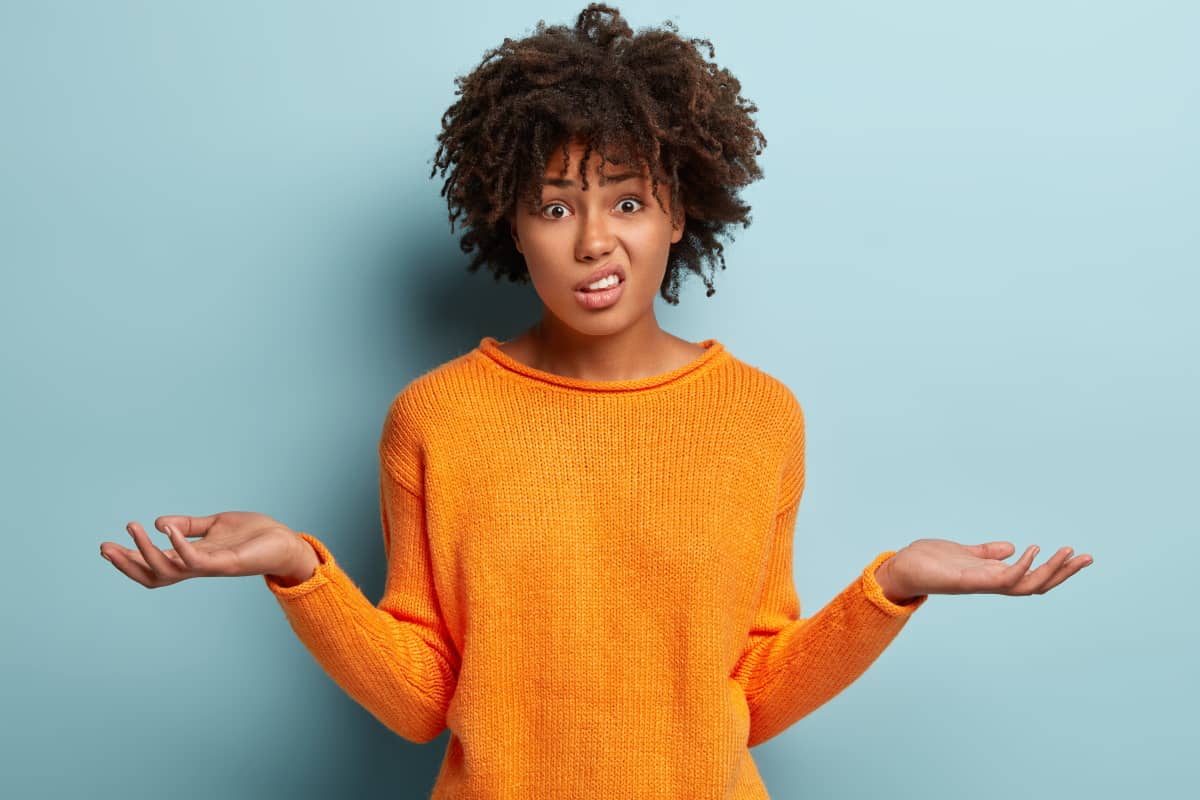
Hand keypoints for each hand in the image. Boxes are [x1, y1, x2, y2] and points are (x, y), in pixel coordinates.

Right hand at [99, 512, 317, 588]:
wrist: (286, 542)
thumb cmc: (254, 536)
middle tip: (104, 547)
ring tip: (133, 527)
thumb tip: (161, 522)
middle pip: (153, 574)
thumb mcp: (216, 525)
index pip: (153, 564)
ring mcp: (210, 567)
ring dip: (147, 551)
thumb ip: (190, 525)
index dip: (129, 559)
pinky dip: (179, 546)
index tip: (105, 547)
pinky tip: (166, 530)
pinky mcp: (226, 563)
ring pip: (169, 569)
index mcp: (192, 558)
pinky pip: (196, 560)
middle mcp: (197, 566)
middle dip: (127, 564)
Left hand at [876, 539, 1092, 602]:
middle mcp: (991, 583)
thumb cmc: (928, 562)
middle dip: (1064, 572)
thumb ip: (986, 553)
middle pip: (1038, 584)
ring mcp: (982, 583)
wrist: (900, 568)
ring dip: (1051, 569)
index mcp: (992, 576)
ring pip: (1026, 584)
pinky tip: (1033, 549)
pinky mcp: (969, 580)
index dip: (1056, 569)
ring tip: (1069, 552)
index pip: (1032, 577)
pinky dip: (1021, 566)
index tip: (1077, 555)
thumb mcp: (963, 553)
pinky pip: (1002, 578)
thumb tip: (1009, 548)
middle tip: (1088, 557)